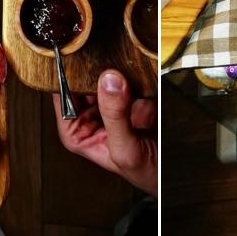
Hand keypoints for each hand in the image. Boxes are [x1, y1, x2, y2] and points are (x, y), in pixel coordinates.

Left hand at [52, 69, 156, 195]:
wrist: (174, 172)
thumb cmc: (146, 174)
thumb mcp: (126, 150)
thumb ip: (115, 116)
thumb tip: (108, 82)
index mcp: (77, 130)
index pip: (62, 94)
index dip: (69, 75)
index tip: (84, 61)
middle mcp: (92, 114)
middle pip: (90, 80)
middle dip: (109, 83)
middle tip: (122, 91)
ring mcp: (114, 103)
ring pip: (116, 79)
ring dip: (132, 92)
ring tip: (140, 120)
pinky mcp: (135, 97)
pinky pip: (137, 83)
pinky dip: (146, 94)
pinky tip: (150, 117)